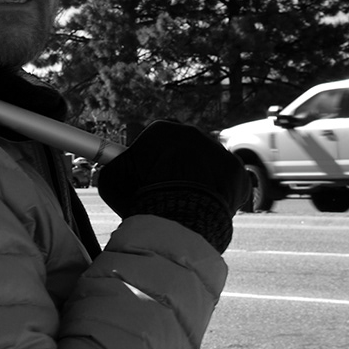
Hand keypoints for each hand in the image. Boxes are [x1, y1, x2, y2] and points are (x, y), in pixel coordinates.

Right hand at [96, 120, 252, 252]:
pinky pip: (226, 182)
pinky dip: (216, 195)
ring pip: (206, 165)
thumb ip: (115, 168)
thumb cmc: (140, 198)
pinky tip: (201, 208)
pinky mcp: (237, 173)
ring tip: (183, 204)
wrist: (179, 218)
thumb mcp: (112, 180)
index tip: (144, 174)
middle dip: (175, 166)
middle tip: (164, 189)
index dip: (148, 158)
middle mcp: (194, 133)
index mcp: (162, 130)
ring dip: (197, 180)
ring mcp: (219, 152)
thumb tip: (111, 169)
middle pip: (183, 148)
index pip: (154, 138)